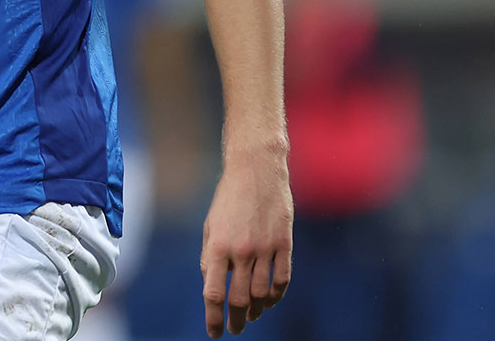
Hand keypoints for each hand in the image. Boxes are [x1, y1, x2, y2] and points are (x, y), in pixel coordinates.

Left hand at [200, 149, 293, 336]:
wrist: (256, 169)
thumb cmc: (228, 199)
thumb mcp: (210, 226)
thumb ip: (210, 257)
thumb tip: (211, 286)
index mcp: (218, 246)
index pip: (214, 293)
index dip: (214, 318)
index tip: (214, 333)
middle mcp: (242, 250)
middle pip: (239, 299)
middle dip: (236, 320)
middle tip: (235, 329)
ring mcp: (265, 247)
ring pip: (262, 293)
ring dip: (256, 310)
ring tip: (250, 315)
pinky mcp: (284, 243)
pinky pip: (282, 279)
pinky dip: (276, 296)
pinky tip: (268, 301)